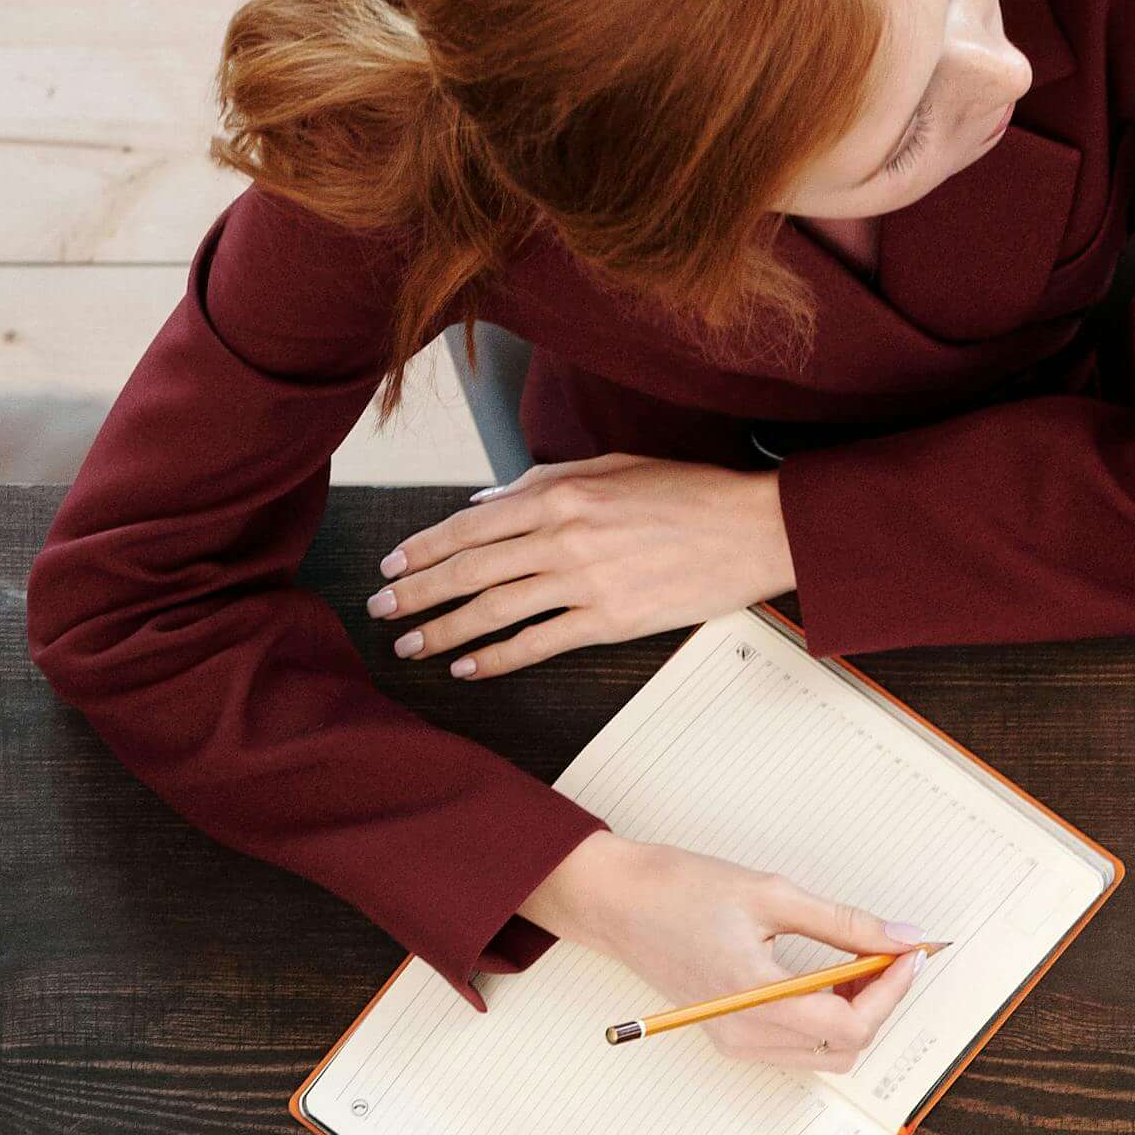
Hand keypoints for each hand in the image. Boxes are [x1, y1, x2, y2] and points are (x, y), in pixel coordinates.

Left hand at [370, 454, 796, 679]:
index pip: (470, 524)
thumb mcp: (612, 467)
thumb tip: (487, 503)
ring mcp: (585, 582)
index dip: (424, 548)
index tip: (392, 564)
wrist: (753, 528)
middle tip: (381, 610)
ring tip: (410, 646)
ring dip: (443, 631)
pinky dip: (496, 658)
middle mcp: (563, 536)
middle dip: (416, 593)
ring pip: (493, 609)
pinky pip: (538, 643)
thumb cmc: (690, 493)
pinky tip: (468, 667)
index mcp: (561, 492)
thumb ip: (545, 483)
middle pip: (469, 570)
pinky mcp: (610, 620)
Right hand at [525, 829, 928, 1071]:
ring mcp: (735, 1042)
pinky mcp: (728, 1037)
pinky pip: (797, 1048)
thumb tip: (902, 937)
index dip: (892, 991)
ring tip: (855, 963)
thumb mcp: (772, 894)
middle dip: (878, 1005)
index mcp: (755, 998)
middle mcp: (744, 1034)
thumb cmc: (682, 889)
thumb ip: (844, 923)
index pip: (851, 1023)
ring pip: (824, 1054)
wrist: (616, 902)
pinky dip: (824, 1020)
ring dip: (853, 1014)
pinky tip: (824, 978)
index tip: (909, 953)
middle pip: (845, 1049)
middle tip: (886, 954)